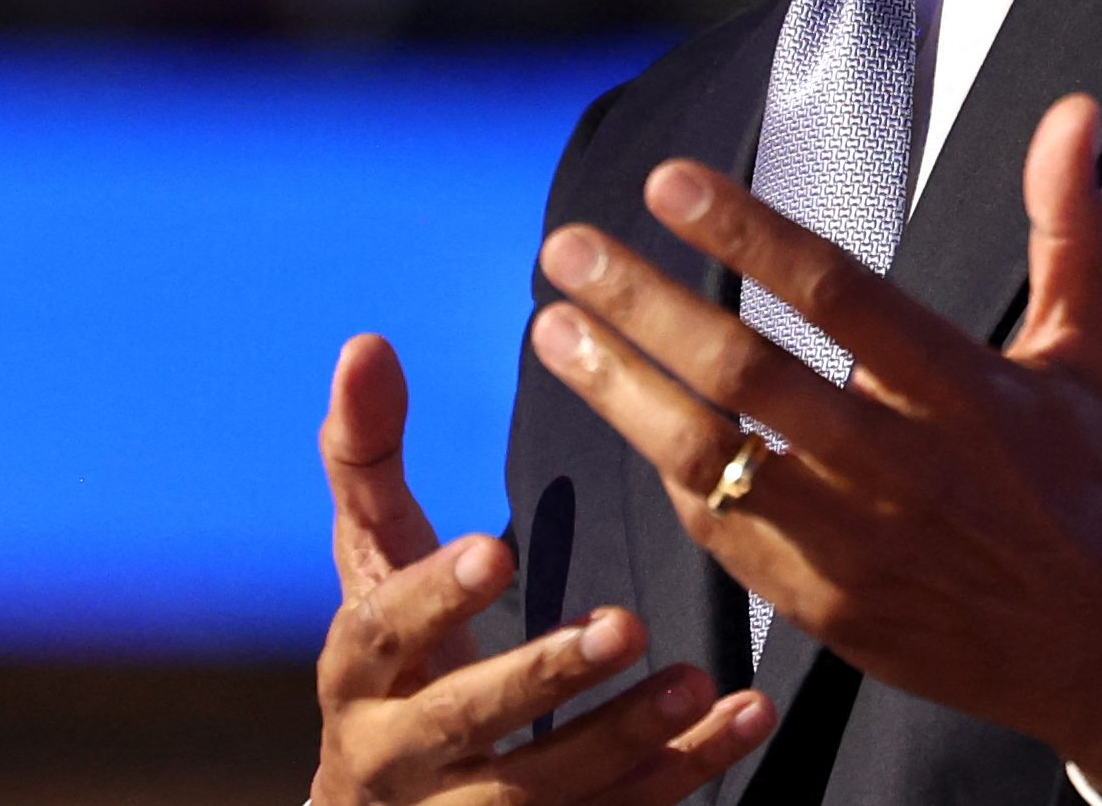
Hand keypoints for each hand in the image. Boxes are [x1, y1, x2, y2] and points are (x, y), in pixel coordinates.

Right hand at [310, 333, 775, 805]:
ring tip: (699, 679)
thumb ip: (368, 456)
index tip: (498, 550)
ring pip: (540, 792)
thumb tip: (367, 341)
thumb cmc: (392, 653)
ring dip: (625, 736)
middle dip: (543, 678)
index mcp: (356, 676)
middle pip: (464, 724)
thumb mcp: (372, 560)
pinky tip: (746, 718)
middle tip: (627, 624)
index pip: (379, 635)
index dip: (433, 597)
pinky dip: (683, 773)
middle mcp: (394, 756)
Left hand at [528, 96, 1101, 805]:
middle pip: (745, 369)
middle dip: (642, 302)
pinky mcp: (820, 602)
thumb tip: (1070, 108)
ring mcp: (851, 539)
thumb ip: (1066, 229)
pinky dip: (667, 470)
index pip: (834, 292)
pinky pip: (719, 530)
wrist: (1096, 650)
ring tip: (552, 326)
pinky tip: (624, 413)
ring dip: (620, 386)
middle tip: (564, 247)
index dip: (745, 233)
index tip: (667, 182)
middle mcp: (898, 461)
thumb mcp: (1085, 355)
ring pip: (709, 454)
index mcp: (959, 387)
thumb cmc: (1083, 488)